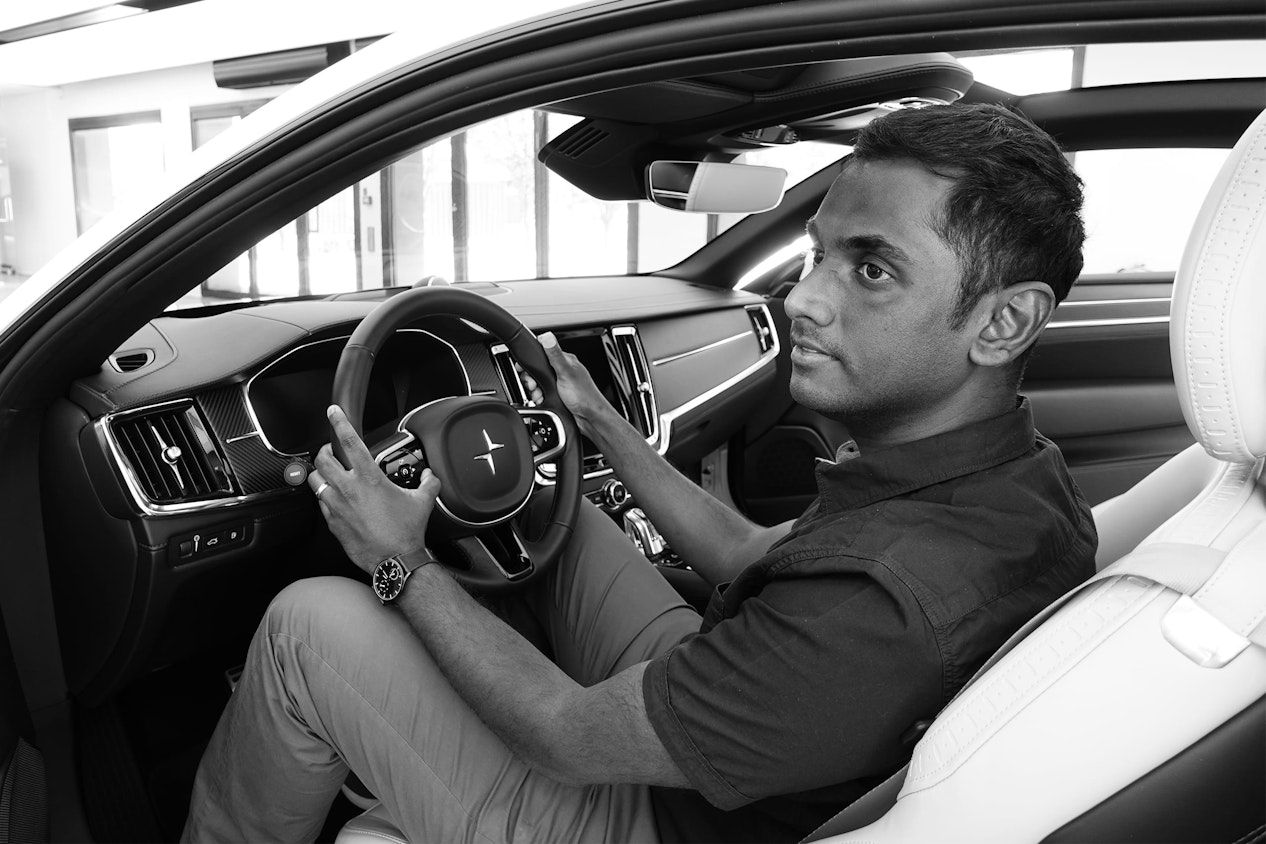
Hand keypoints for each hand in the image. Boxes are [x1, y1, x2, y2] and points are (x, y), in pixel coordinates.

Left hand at [307, 405, 440, 572]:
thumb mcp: (423, 501)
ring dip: (319, 473)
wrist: (394, 560)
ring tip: (328, 473)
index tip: (333, 412)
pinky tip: (334, 499)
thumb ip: (428, 482)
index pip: (349, 441)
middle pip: (322, 458)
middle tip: (330, 450)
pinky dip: (324, 497)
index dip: (339, 422)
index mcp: (369, 477)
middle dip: (324, 450)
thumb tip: (430, 476)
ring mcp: (336, 506)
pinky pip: (320, 503)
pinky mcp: (331, 522)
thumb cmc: (406, 532)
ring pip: (314, 479)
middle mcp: (348, 488)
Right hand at [533, 331, 613, 438]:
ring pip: (538, 383)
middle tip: (533, 385)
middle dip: (531, 379)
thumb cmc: (584, 396)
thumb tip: (547, 336)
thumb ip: (555, 354)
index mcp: (565, 361)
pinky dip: (538, 398)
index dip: (531, 361)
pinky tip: (542, 400)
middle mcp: (562, 370)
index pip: (542, 353)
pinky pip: (541, 393)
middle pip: (537, 370)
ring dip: (535, 390)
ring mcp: (559, 383)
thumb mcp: (566, 372)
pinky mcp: (557, 395)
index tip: (524, 369)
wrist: (590, 418)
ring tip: (539, 394)